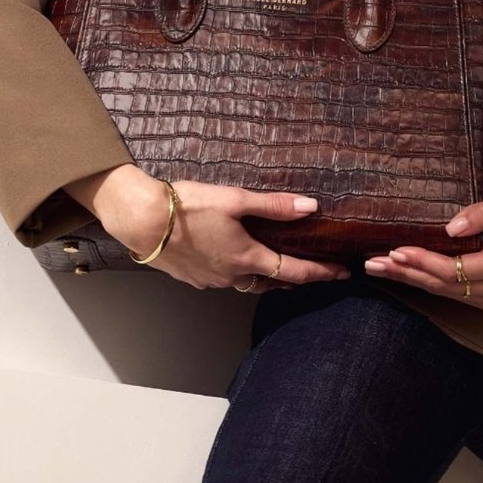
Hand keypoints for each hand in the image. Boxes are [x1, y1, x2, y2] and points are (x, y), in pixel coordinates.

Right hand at [64, 164, 350, 291]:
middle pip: (271, 282)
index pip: (293, 272)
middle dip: (293, 278)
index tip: (341, 273)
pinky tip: (233, 257)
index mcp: (246, 258)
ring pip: (246, 282)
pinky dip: (238, 271)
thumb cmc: (187, 208)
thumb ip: (274, 206)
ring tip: (277, 265)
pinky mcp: (191, 277)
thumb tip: (310, 208)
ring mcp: (209, 280)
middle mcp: (231, 276)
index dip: (320, 273)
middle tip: (313, 269)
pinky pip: (223, 278)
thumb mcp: (236, 199)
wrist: (141, 220)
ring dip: (265, 276)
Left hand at [363, 189, 482, 314]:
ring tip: (376, 267)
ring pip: (442, 291)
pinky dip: (421, 280)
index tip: (397, 250)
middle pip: (443, 284)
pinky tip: (400, 271)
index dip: (425, 261)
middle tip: (372, 262)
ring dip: (408, 278)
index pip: (457, 269)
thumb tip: (450, 227)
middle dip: (406, 272)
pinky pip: (448, 291)